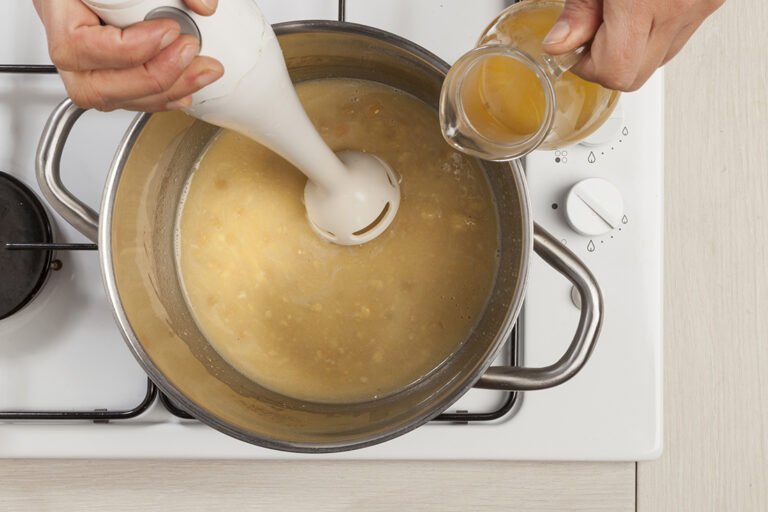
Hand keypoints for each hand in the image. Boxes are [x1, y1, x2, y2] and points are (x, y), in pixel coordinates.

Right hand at [33, 0, 224, 111]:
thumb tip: (204, 5)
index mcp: (58, 9)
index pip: (79, 46)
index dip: (130, 48)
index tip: (169, 29)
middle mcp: (65, 42)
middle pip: (95, 86)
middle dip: (154, 77)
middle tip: (190, 52)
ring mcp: (83, 66)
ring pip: (114, 99)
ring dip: (165, 92)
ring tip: (201, 70)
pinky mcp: (106, 76)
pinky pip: (129, 100)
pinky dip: (162, 99)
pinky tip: (187, 88)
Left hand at [541, 0, 724, 90]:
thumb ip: (579, 9)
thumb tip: (560, 45)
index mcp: (644, 2)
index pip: (615, 72)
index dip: (589, 68)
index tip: (576, 50)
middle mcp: (679, 8)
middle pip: (636, 75)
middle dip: (608, 62)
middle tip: (594, 32)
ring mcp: (701, 6)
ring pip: (659, 60)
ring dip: (633, 49)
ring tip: (621, 12)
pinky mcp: (713, 0)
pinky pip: (679, 37)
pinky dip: (656, 31)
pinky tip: (644, 6)